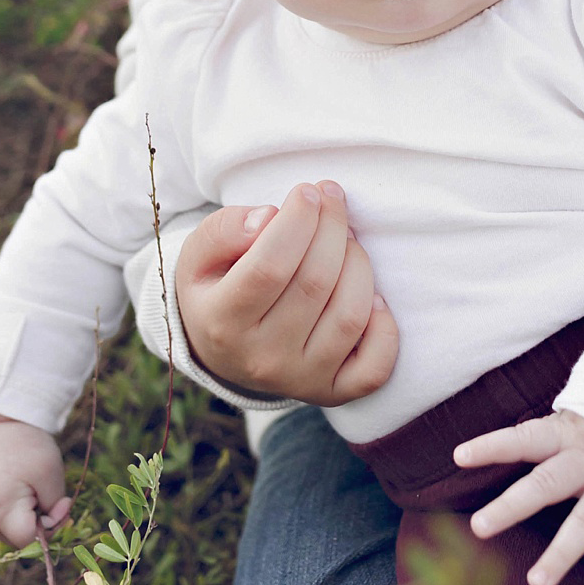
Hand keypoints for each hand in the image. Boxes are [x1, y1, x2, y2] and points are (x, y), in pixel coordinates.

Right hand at [0, 405, 73, 545]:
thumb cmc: (24, 445)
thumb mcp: (50, 475)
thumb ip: (54, 508)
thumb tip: (52, 526)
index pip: (30, 541)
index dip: (52, 526)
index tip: (61, 501)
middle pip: (21, 539)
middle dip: (41, 522)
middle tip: (49, 492)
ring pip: (14, 529)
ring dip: (30, 515)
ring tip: (33, 486)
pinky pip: (5, 518)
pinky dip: (18, 508)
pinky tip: (22, 486)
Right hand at [176, 181, 398, 406]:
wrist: (223, 352)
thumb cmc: (217, 289)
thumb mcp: (199, 254)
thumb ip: (224, 230)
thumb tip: (268, 219)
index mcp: (220, 322)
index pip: (268, 267)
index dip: (297, 221)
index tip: (308, 191)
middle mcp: (260, 359)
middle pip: (315, 283)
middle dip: (332, 227)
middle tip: (332, 199)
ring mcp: (300, 380)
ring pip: (350, 315)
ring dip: (358, 262)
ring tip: (345, 239)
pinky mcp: (332, 392)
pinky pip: (374, 367)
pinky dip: (384, 327)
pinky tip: (370, 296)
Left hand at [454, 409, 583, 584]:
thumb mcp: (574, 423)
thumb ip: (542, 440)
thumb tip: (481, 452)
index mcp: (567, 436)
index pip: (524, 439)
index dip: (493, 445)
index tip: (459, 456)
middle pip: (548, 483)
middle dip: (513, 506)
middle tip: (479, 527)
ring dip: (561, 553)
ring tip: (536, 583)